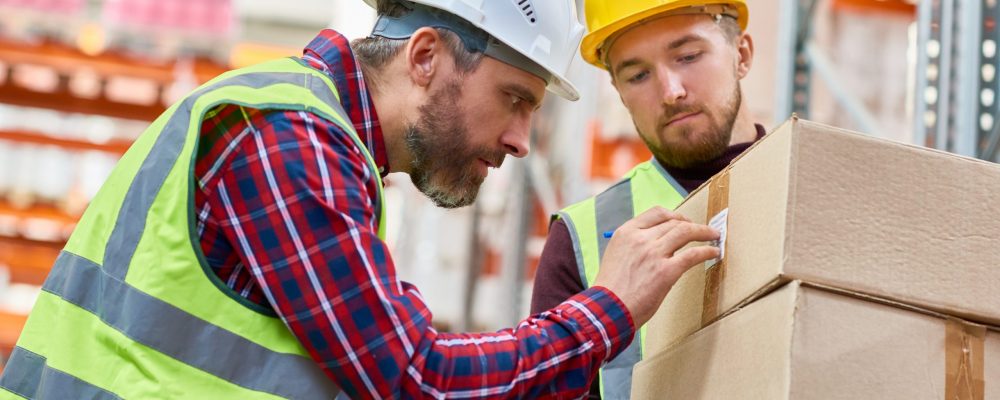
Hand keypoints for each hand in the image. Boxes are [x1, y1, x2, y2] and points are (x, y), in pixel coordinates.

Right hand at [591, 206, 719, 325]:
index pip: (656, 213)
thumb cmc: (611, 289)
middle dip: (692, 225)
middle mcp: (640, 238)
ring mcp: (654, 253)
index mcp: (626, 233)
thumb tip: (659, 245)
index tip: (684, 220)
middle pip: (674, 222)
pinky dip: (706, 251)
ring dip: (704, 232)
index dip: (675, 215)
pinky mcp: (666, 271)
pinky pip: (692, 254)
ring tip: (713, 236)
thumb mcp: (617, 256)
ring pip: (686, 232)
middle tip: (703, 230)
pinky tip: (714, 253)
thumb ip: (635, 246)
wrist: (608, 310)